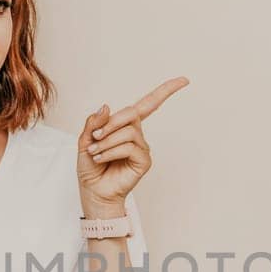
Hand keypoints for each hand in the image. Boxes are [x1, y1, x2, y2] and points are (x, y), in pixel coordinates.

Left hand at [77, 76, 188, 211]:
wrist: (93, 191)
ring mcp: (142, 148)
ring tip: (95, 152)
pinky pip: (129, 147)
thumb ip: (94, 123)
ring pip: (128, 132)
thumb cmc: (91, 167)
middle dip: (111, 123)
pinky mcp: (144, 161)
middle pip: (132, 112)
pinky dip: (111, 151)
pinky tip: (101, 158)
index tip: (185, 80)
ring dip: (106, 141)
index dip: (166, 91)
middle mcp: (136, 134)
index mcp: (125, 125)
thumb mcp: (86, 140)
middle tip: (95, 137)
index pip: (149, 104)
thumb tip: (106, 106)